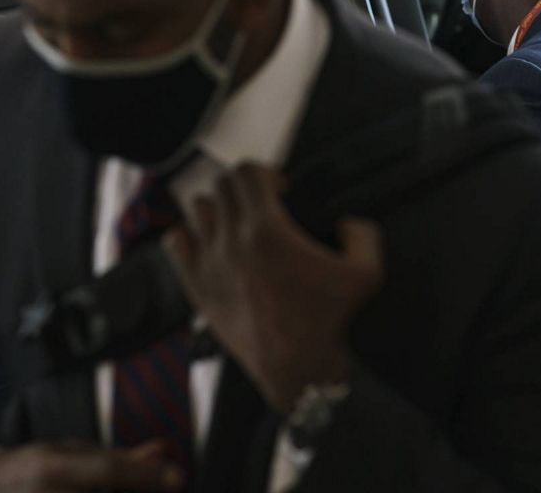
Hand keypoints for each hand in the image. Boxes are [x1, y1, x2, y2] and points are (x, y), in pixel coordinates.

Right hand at [0, 440, 183, 492]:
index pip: (107, 470)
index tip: (178, 478)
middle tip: (165, 485)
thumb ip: (115, 459)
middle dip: (138, 492)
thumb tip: (163, 451)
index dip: (146, 474)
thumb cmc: (30, 470)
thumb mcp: (67, 454)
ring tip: (122, 491)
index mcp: (51, 468)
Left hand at [163, 163, 382, 411]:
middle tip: (262, 205)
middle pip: (222, 187)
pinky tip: (210, 244)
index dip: (265, 172)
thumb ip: (362, 234)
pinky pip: (175, 241)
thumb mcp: (366, 273)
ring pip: (197, 208)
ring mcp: (208, 263)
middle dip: (244, 189)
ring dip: (217, 207)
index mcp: (266, 231)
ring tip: (236, 222)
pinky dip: (188, 234)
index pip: (247, 172)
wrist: (297, 368)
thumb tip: (348, 222)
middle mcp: (230, 241)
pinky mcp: (195, 285)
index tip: (280, 189)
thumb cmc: (328, 322)